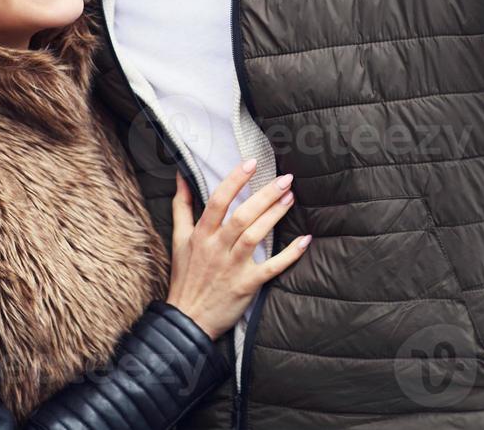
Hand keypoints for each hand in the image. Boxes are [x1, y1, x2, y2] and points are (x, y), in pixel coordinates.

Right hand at [166, 162, 310, 339]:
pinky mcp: (246, 285)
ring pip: (254, 236)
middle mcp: (216, 248)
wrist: (186, 320)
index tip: (251, 163)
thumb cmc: (185, 277)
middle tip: (284, 179)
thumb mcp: (178, 239)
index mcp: (201, 235)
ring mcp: (232, 267)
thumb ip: (182, 207)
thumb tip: (182, 177)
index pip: (218, 201)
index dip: (235, 180)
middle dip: (264, 195)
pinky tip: (305, 240)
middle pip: (241, 216)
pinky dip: (289, 254)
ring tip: (290, 199)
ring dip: (274, 216)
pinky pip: (271, 267)